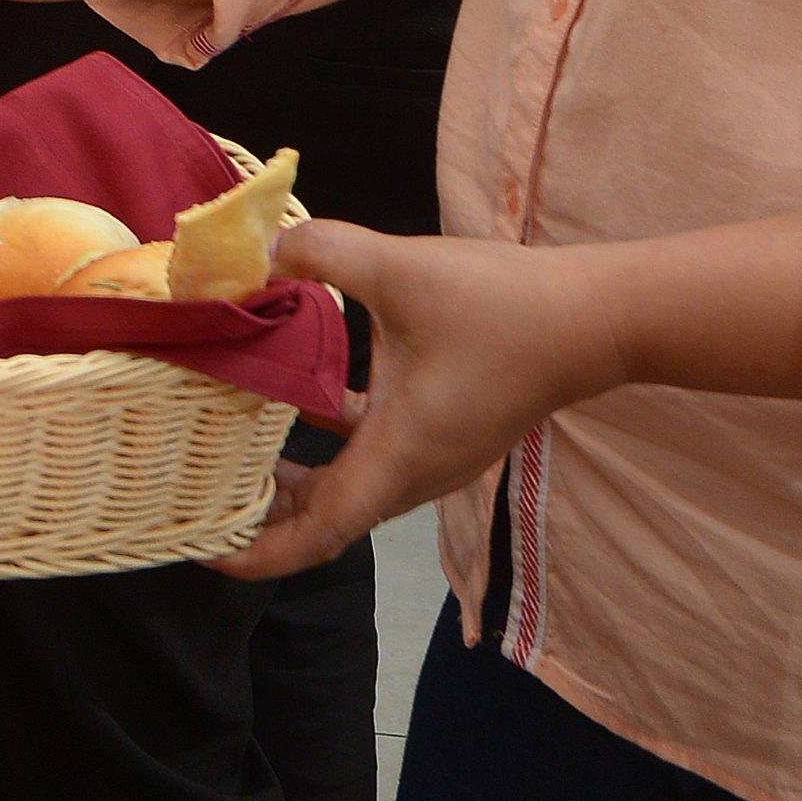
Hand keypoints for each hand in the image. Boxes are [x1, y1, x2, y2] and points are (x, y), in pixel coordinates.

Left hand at [217, 222, 646, 580]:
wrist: (599, 316)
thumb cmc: (507, 307)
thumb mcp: (401, 269)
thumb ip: (324, 252)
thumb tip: (264, 246)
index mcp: (398, 459)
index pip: (318, 536)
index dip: (257, 554)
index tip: (203, 546)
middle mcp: (415, 474)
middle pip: (326, 518)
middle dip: (264, 515)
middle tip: (202, 491)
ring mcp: (436, 455)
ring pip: (350, 485)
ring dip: (298, 477)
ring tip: (234, 447)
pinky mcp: (447, 428)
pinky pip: (374, 450)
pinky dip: (332, 439)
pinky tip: (300, 392)